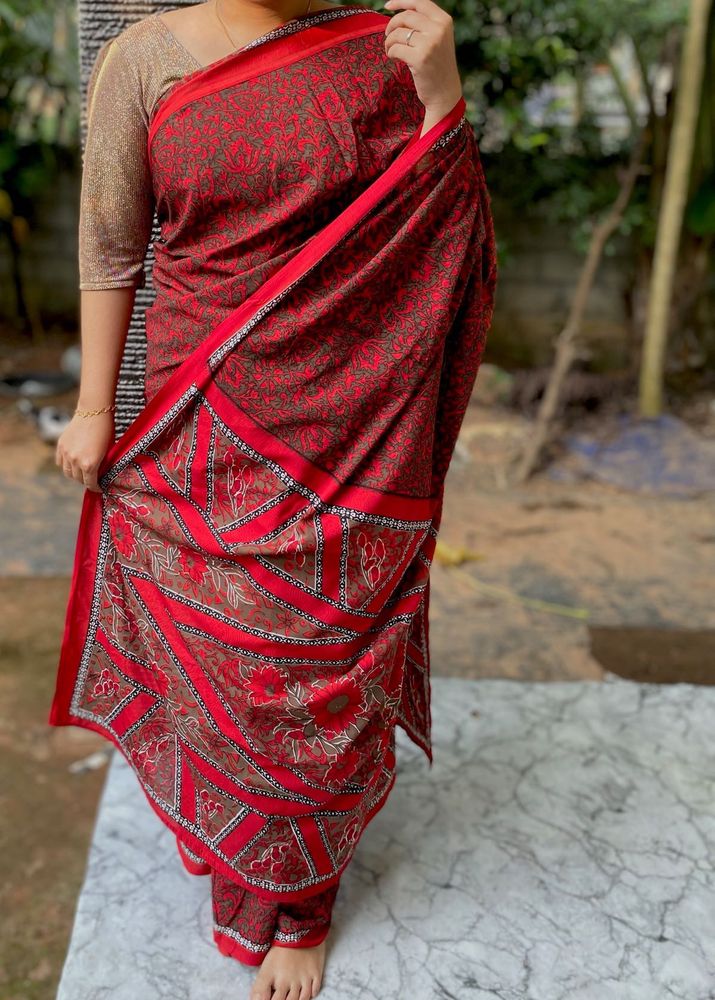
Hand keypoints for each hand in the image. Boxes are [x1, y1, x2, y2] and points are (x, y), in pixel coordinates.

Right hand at [55, 411, 113, 491]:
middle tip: (92, 479)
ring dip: (74, 474)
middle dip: (85, 481)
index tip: (99, 488)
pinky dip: (65, 465)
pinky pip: (59, 461)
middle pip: (78, 479)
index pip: (90, 483)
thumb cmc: (106, 430)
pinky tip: (71, 464)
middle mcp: (75, 461)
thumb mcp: (108, 451)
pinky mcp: (61, 445)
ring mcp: (66, 453)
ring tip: (82, 472)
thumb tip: (100, 474)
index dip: (95, 488)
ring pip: (67, 472)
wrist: (94, 411)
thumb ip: (101, 464)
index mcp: (89, 464)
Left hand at [383, 0, 462, 117]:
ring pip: (398, 33)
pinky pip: (396, 48)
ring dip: (389, 41)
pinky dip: (390, 52)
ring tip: (391, 50)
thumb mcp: (438, 39)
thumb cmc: (438, 66)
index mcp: (444, 21)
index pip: (419, 2)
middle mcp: (438, 29)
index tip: (388, 5)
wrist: (445, 94)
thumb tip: (399, 13)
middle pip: (406, 16)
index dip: (401, 2)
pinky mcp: (420, 58)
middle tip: (388, 36)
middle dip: (391, 25)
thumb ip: (425, 24)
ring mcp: (430, 43)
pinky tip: (393, 58)